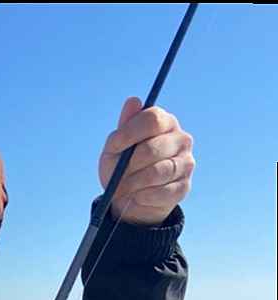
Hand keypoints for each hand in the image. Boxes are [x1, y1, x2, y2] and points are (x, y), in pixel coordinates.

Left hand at [99, 97, 194, 225]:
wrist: (128, 198)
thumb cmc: (121, 167)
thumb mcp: (115, 149)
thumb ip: (123, 128)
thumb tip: (133, 101)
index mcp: (164, 122)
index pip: (152, 119)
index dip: (130, 133)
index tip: (113, 147)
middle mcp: (180, 139)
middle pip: (153, 148)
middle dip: (129, 165)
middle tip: (115, 177)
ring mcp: (186, 162)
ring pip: (158, 171)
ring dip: (134, 183)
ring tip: (121, 189)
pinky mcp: (184, 186)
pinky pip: (163, 192)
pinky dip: (144, 196)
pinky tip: (137, 197)